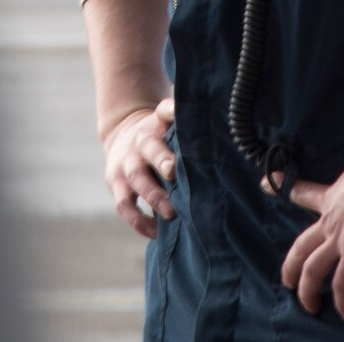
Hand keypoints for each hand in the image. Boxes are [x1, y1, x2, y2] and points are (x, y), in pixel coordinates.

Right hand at [101, 97, 176, 238]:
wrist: (121, 137)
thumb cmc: (160, 136)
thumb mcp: (169, 123)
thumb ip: (188, 127)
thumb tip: (227, 133)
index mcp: (156, 124)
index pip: (165, 111)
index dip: (172, 112)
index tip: (182, 116)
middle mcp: (140, 142)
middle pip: (150, 149)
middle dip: (163, 160)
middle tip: (174, 172)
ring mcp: (126, 164)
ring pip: (136, 179)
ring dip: (153, 196)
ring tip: (171, 212)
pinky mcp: (116, 185)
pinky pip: (125, 206)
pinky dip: (139, 221)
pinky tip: (156, 232)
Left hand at [276, 153, 343, 321]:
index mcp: (336, 194)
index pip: (304, 192)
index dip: (284, 188)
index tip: (267, 184)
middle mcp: (331, 218)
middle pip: (300, 245)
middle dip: (291, 265)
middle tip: (286, 279)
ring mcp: (340, 237)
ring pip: (311, 270)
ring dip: (307, 291)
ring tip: (308, 307)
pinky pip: (342, 284)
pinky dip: (342, 300)